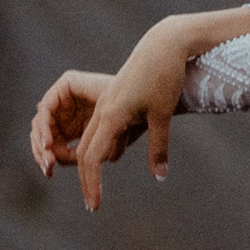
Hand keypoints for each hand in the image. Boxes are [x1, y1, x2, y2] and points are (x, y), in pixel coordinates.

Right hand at [34, 14, 224, 212]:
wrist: (163, 44)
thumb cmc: (164, 77)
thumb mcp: (162, 114)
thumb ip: (159, 148)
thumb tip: (160, 177)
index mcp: (110, 115)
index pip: (92, 157)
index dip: (91, 183)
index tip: (95, 205)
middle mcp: (102, 110)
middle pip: (85, 151)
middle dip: (87, 180)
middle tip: (93, 205)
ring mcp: (105, 104)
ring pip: (89, 140)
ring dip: (89, 164)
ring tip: (95, 186)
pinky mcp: (113, 100)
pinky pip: (99, 129)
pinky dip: (99, 148)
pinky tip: (111, 158)